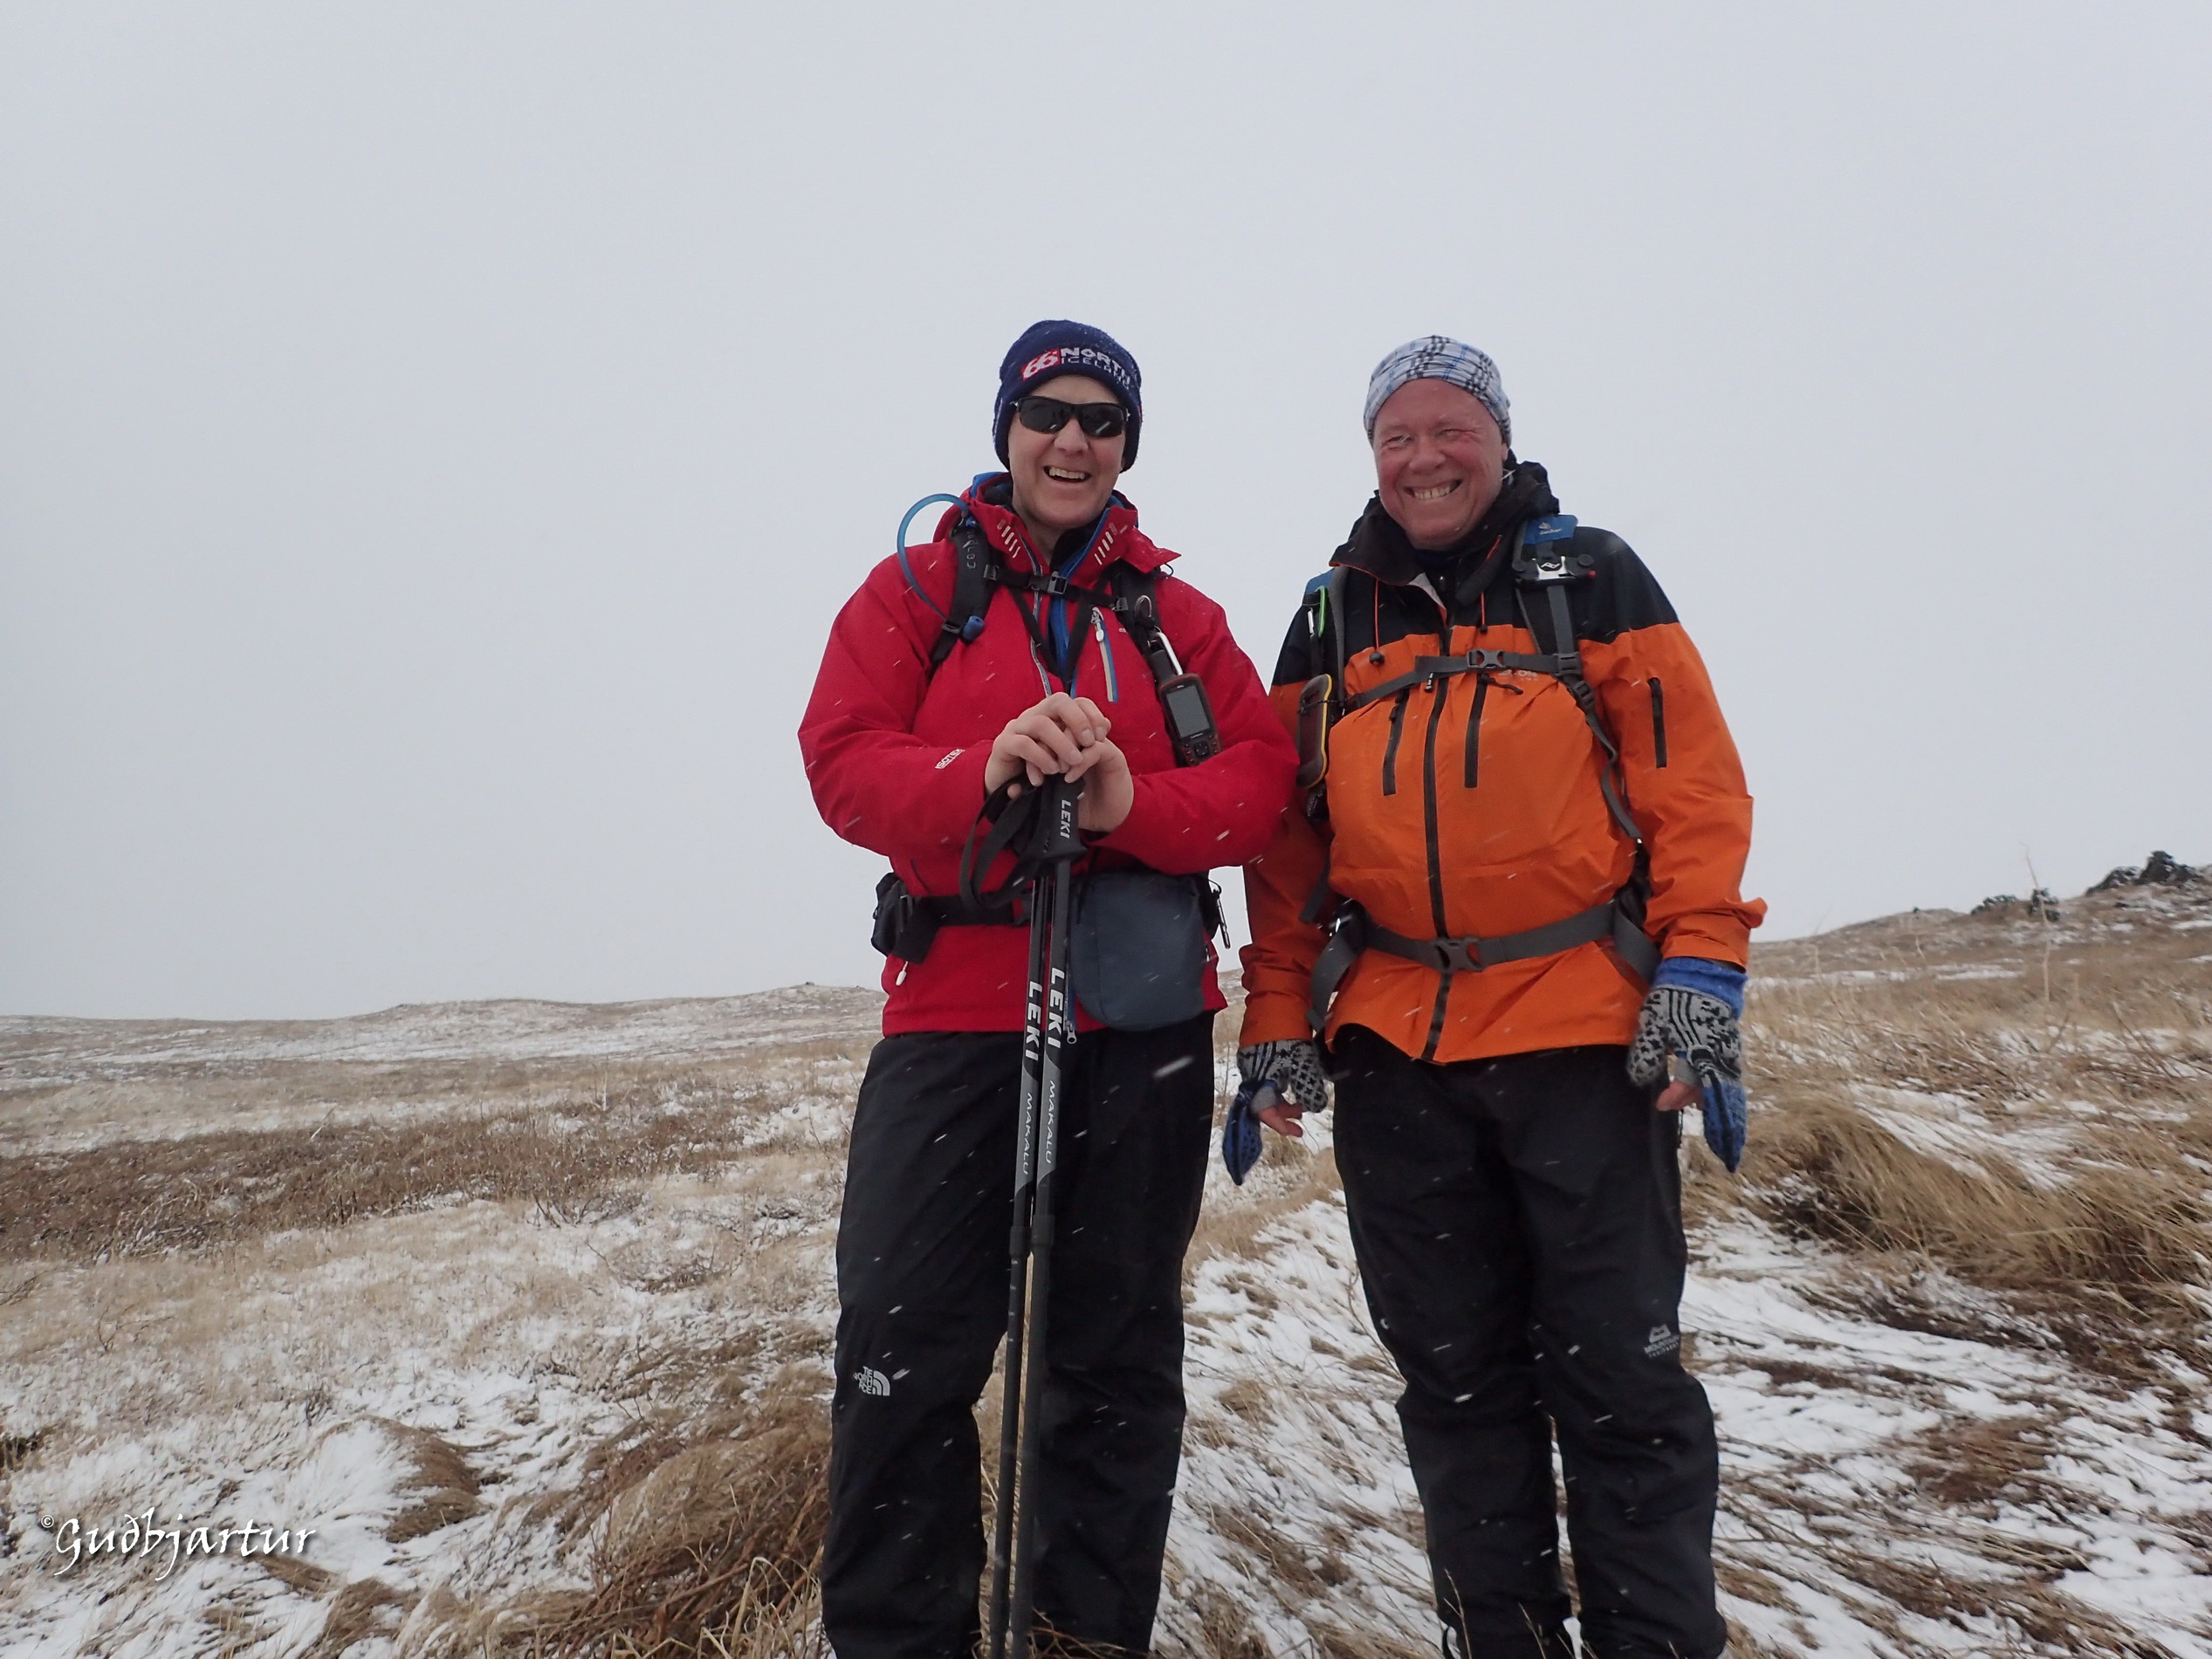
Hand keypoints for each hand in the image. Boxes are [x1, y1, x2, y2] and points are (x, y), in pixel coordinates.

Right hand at [984, 694, 1131, 834]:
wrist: (1006, 784)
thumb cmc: (1041, 767)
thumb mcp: (1066, 754)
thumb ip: (1083, 740)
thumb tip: (1106, 725)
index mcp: (1051, 715)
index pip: (1075, 700)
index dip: (1092, 713)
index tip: (1103, 735)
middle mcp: (1034, 715)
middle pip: (1058, 701)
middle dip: (1078, 720)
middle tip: (1090, 743)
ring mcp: (1017, 727)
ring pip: (1041, 724)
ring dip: (1061, 743)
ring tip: (1074, 762)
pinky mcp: (1003, 745)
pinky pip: (1022, 744)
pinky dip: (1040, 758)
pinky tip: (1051, 772)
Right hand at [1236, 1039, 1329, 1138]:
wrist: (1274, 1003)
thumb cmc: (1287, 1033)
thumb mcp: (1302, 1061)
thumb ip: (1308, 1087)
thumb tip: (1315, 1107)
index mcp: (1259, 1078)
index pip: (1264, 1111)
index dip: (1279, 1124)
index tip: (1296, 1131)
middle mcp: (1253, 1075)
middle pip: (1264, 1103)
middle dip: (1284, 1113)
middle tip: (1303, 1117)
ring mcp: (1255, 1065)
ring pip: (1267, 1091)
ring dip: (1284, 1100)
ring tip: (1303, 1102)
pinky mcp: (1260, 1057)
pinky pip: (1269, 1080)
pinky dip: (1283, 1086)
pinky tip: (1296, 1083)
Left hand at [1627, 960, 1748, 1171]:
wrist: (1701, 969)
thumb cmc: (1675, 996)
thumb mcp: (1653, 1023)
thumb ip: (1648, 1053)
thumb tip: (1642, 1080)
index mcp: (1702, 1053)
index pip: (1693, 1089)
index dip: (1678, 1100)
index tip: (1662, 1105)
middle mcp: (1721, 1055)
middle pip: (1724, 1099)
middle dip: (1726, 1128)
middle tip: (1729, 1154)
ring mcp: (1730, 1049)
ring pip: (1730, 1088)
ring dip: (1728, 1112)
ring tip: (1728, 1135)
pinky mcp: (1731, 1042)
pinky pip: (1732, 1075)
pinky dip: (1729, 1093)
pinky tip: (1723, 1101)